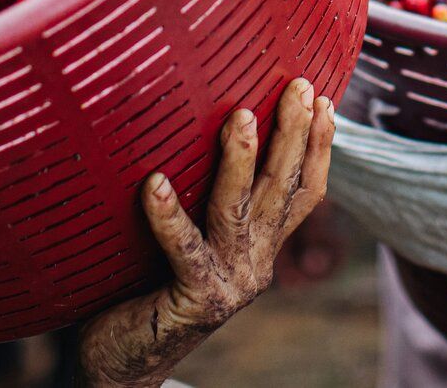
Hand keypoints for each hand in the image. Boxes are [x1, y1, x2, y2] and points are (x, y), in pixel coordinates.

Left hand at [78, 78, 336, 387]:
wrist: (123, 363)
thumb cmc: (146, 284)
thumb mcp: (192, 239)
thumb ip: (205, 196)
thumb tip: (192, 121)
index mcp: (261, 246)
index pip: (303, 191)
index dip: (319, 147)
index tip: (323, 99)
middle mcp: (254, 263)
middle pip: (280, 190)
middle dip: (294, 134)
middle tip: (298, 85)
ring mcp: (228, 283)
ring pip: (238, 212)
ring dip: (242, 162)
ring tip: (241, 117)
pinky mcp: (194, 300)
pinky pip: (182, 250)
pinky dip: (167, 216)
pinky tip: (154, 182)